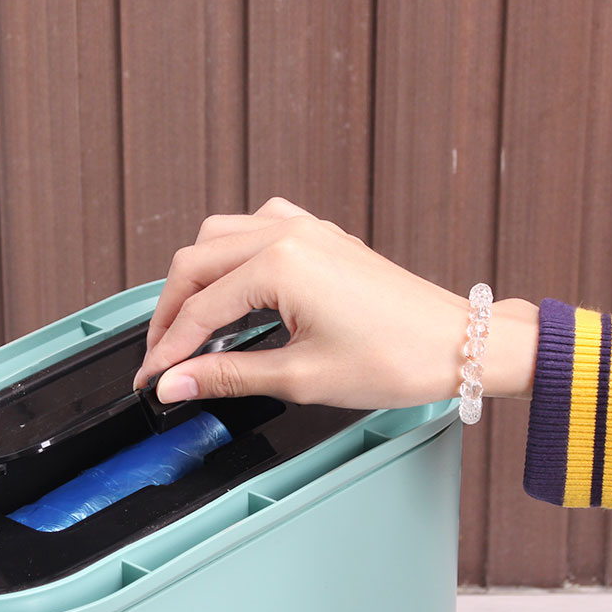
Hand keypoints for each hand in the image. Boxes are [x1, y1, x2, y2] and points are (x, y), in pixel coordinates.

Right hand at [133, 198, 538, 409]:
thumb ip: (227, 376)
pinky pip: (256, 228)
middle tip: (162, 357)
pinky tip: (233, 287)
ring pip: (219, 237)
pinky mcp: (321, 235)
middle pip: (196, 262)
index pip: (200, 308)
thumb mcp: (300, 378)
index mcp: (280, 264)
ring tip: (189, 325)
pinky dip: (231, 257)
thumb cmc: (397, 358)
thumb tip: (176, 384)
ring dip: (196, 280)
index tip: (152, 378)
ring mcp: (306, 228)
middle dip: (170, 313)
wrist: (459, 345)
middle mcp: (288, 233)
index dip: (168, 349)